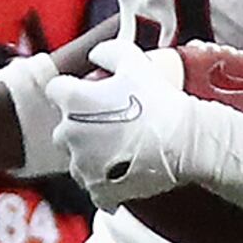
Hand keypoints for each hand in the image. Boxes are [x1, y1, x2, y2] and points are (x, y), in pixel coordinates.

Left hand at [53, 43, 242, 205]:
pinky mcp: (98, 189)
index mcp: (73, 101)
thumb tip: (95, 55)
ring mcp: (82, 165)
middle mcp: (69, 134)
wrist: (185, 141)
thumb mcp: (134, 61)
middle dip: (82, 126)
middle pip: (65, 128)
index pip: (56, 91)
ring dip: (92, 155)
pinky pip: (93, 186)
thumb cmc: (160, 101)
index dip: (75, 91)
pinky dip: (105, 182)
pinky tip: (123, 173)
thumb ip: (106, 52)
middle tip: (113, 124)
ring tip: (122, 149)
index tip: (93, 96)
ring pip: (77, 159)